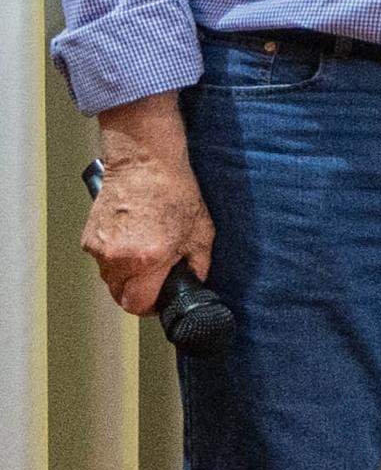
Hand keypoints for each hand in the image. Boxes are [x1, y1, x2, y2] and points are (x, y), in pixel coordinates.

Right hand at [80, 136, 211, 322]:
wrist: (144, 162)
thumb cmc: (174, 191)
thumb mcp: (201, 232)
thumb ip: (199, 265)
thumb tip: (194, 283)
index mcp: (147, 260)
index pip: (138, 305)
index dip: (151, 307)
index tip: (160, 299)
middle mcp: (118, 258)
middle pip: (121, 297)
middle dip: (139, 293)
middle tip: (155, 279)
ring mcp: (99, 248)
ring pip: (110, 279)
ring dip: (127, 275)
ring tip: (145, 253)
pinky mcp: (88, 238)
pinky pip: (102, 261)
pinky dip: (115, 258)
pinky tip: (131, 239)